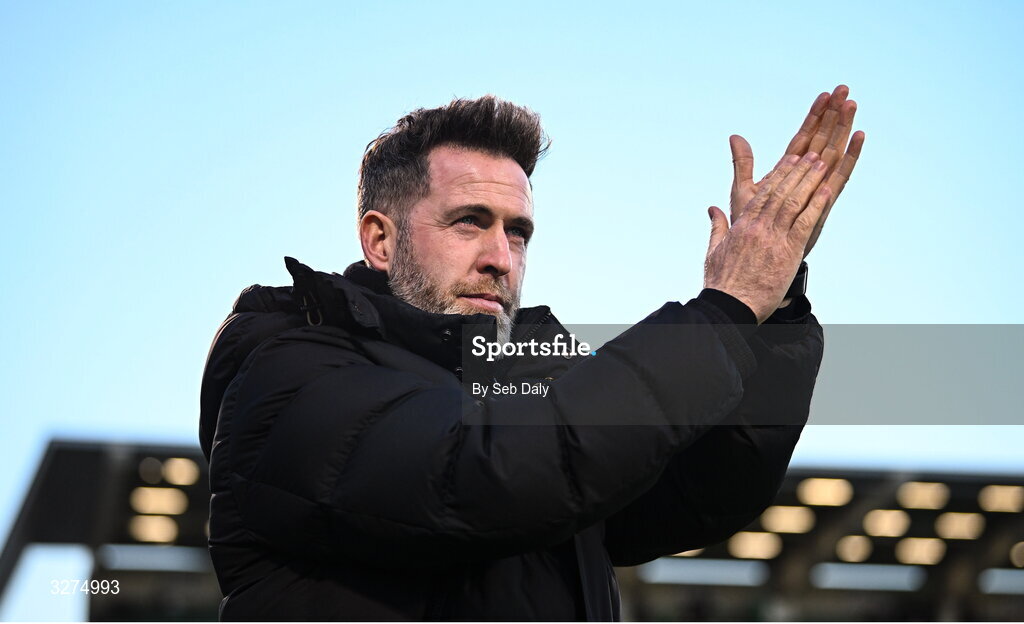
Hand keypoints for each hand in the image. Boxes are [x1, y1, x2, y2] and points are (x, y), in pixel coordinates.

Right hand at [705, 153, 831, 322]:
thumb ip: (717, 226)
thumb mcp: (714, 251)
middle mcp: (759, 227)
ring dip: (810, 181)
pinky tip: (826, 191)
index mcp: (742, 226)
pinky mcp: (788, 252)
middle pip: (781, 192)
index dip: (778, 175)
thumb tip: (712, 208)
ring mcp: (774, 238)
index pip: (763, 194)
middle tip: (812, 155)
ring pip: (794, 202)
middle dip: (798, 171)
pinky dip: (816, 205)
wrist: (731, 305)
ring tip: (822, 164)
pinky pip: (805, 223)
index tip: (790, 160)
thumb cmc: (722, 283)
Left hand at [729, 85, 864, 257]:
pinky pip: (839, 175)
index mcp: (788, 173)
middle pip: (822, 139)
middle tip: (844, 89)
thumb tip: (734, 136)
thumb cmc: (752, 229)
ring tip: (852, 104)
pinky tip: (859, 137)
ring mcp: (817, 189)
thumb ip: (743, 163)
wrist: (760, 260)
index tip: (825, 94)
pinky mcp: (824, 203)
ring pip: (832, 151)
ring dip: (843, 128)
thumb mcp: (743, 191)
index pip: (803, 137)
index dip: (814, 116)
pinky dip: (850, 156)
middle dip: (832, 114)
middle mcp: (806, 179)